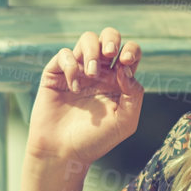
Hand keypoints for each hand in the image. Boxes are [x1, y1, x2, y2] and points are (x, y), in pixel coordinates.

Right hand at [23, 27, 144, 167]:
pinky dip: (71, 66)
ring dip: (92, 51)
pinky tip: (73, 87)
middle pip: (109, 37)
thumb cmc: (95, 140)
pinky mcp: (56, 74)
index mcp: (118, 81)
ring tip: (90, 74)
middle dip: (111, 39)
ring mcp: (77, 71)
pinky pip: (64, 54)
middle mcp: (99, 72)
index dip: (131, 50)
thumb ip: (134, 94)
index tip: (126, 63)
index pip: (129, 52)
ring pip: (87, 39)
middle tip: (110, 54)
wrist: (63, 153)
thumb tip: (125, 68)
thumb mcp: (125, 122)